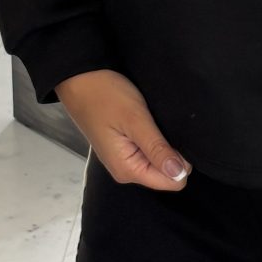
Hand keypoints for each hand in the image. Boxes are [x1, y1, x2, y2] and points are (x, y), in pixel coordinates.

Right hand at [55, 68, 191, 188]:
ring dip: (163, 144)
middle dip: (172, 152)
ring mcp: (125, 161)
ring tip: (153, 123)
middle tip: (160, 126)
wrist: (80, 80)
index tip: (171, 137)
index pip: (173, 182)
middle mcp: (126, 171)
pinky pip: (150, 153)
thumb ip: (157, 149)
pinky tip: (148, 123)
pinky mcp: (125, 150)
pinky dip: (155, 139)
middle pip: (168, 174)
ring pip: (160, 162)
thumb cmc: (105, 96)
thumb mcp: (135, 120)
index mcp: (128, 170)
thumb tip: (179, 174)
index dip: (181, 161)